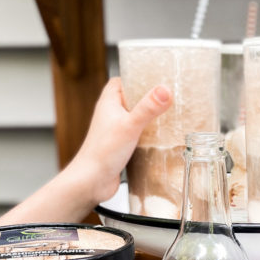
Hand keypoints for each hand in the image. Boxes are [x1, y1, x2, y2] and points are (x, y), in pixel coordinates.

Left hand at [70, 77, 171, 203]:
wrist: (91, 181)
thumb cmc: (102, 152)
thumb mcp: (130, 125)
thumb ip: (148, 108)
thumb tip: (165, 90)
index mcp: (108, 103)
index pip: (121, 81)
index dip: (136, 77)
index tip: (155, 77)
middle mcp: (110, 115)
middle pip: (131, 99)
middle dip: (148, 98)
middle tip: (167, 96)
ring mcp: (115, 131)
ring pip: (135, 118)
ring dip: (149, 118)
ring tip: (169, 115)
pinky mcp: (121, 146)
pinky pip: (137, 135)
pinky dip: (148, 135)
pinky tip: (161, 139)